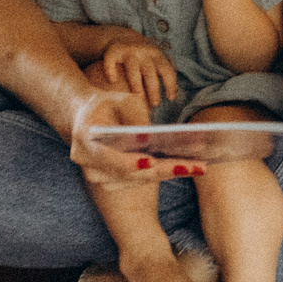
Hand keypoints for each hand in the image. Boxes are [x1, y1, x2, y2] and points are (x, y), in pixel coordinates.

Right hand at [67, 84, 201, 189]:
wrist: (84, 116)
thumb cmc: (107, 104)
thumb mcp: (122, 101)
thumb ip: (135, 116)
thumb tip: (150, 136)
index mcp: (86, 141)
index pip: (107, 156)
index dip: (128, 162)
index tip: (150, 162)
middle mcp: (89, 164)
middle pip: (128, 173)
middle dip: (163, 169)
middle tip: (195, 165)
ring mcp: (98, 176)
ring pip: (136, 180)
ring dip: (167, 174)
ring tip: (198, 167)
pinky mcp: (111, 181)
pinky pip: (138, 181)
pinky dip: (162, 174)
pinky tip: (186, 167)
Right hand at [85, 32, 177, 107]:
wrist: (121, 36)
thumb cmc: (142, 55)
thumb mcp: (155, 59)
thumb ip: (163, 72)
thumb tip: (175, 92)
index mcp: (156, 56)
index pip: (167, 70)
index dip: (170, 84)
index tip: (171, 98)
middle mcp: (143, 53)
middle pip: (150, 72)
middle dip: (153, 88)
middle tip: (154, 103)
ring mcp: (128, 51)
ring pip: (133, 68)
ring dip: (136, 82)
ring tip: (137, 96)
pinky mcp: (113, 50)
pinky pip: (111, 61)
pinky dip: (111, 71)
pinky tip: (112, 81)